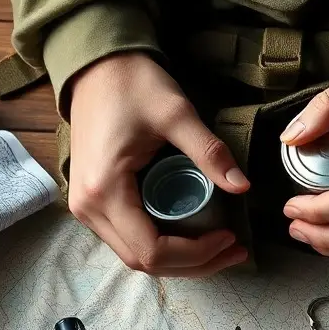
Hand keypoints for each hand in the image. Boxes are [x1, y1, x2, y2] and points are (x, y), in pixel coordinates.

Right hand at [67, 52, 250, 276]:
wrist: (95, 65)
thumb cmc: (130, 84)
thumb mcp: (176, 113)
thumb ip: (209, 151)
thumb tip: (242, 187)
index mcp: (105, 191)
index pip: (152, 251)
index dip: (195, 254)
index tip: (228, 236)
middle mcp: (89, 208)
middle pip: (144, 262)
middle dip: (193, 264)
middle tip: (233, 251)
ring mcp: (87, 208)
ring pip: (135, 256)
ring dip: (179, 260)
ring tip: (219, 247)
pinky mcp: (93, 202)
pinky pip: (129, 238)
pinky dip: (163, 245)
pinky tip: (192, 235)